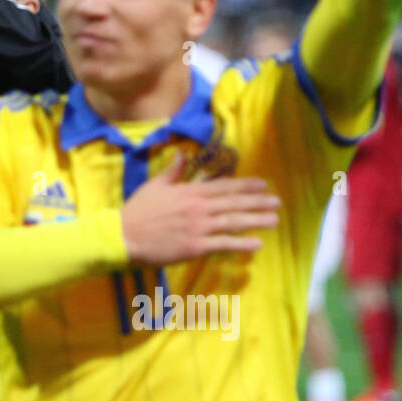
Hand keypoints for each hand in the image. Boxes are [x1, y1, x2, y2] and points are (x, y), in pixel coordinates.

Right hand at [121, 153, 279, 265]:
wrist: (123, 236)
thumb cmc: (138, 210)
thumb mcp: (154, 185)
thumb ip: (173, 171)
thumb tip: (183, 153)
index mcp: (189, 192)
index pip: (224, 187)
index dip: (245, 186)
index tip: (263, 184)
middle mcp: (198, 208)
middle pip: (234, 204)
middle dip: (258, 202)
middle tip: (277, 202)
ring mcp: (198, 228)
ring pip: (233, 222)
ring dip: (256, 220)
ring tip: (274, 220)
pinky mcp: (195, 247)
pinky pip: (223, 244)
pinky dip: (241, 244)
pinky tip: (256, 244)